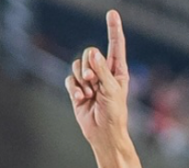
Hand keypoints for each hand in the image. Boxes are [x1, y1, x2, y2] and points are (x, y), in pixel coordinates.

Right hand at [65, 10, 131, 150]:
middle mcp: (103, 72)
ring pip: (77, 65)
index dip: (113, 29)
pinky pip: (70, 80)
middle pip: (90, 53)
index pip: (115, 45)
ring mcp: (89, 81)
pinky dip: (74, 88)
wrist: (103, 134)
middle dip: (88, 66)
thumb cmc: (114, 114)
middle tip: (92, 80)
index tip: (112, 13)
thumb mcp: (112, 89)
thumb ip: (102, 70)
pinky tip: (81, 98)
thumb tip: (93, 52)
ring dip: (81, 80)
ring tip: (89, 93)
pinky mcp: (77, 90)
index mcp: (118, 70)